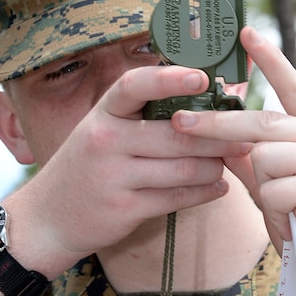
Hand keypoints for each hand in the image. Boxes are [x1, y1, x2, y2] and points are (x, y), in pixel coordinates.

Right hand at [8, 64, 251, 268]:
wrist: (49, 217)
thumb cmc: (88, 166)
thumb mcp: (103, 131)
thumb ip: (143, 114)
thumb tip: (204, 92)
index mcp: (103, 114)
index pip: (134, 86)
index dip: (169, 79)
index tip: (202, 77)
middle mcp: (105, 141)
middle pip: (176, 134)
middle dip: (217, 136)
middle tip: (246, 134)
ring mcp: (114, 177)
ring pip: (183, 168)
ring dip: (215, 166)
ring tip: (231, 161)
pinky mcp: (124, 209)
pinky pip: (177, 198)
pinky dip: (205, 192)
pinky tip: (219, 187)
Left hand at [172, 27, 295, 295]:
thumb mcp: (280, 191)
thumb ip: (256, 161)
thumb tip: (221, 137)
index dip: (271, 61)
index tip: (246, 33)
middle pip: (264, 120)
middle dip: (218, 125)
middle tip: (179, 122)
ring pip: (264, 155)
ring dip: (263, 190)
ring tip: (288, 215)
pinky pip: (272, 187)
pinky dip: (274, 212)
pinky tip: (295, 227)